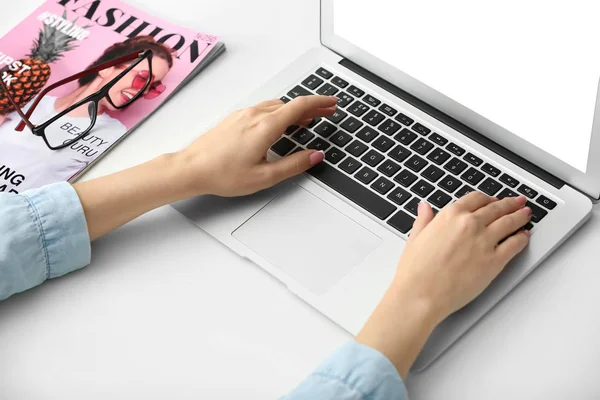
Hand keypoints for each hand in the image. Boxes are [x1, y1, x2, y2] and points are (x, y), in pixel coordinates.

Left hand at [176, 95, 337, 196]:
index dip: (320, 103)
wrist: (191, 168)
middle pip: (290, 104)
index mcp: (266, 127)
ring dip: (294, 110)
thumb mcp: (265, 176)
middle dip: (311, 107)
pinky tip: (279, 124)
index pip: (300, 106)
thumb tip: (315, 156)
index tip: (332, 104)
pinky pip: (263, 109)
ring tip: (306, 120)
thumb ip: (294, 165)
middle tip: (326, 112)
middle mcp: (255, 115)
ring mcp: (243, 115)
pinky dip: (279, 112)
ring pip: (276, 106)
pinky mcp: (234, 119)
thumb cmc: (222, 174)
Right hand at [356, 193, 531, 376]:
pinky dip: (522, 238)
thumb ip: (424, 220)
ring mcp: (484, 241)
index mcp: (450, 215)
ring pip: (509, 222)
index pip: (476, 199)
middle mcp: (469, 224)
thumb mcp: (415, 238)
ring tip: (526, 214)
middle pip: (496, 208)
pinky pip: (515, 245)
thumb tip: (425, 208)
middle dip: (509, 204)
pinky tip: (524, 236)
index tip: (492, 200)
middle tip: (518, 202)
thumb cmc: (415, 271)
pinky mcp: (495, 261)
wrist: (421, 294)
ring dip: (520, 216)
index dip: (487, 198)